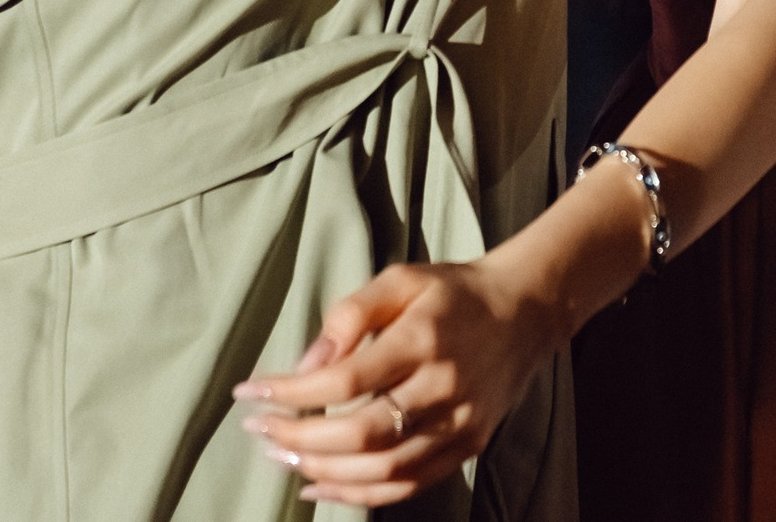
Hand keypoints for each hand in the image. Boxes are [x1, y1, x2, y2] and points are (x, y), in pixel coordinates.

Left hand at [233, 259, 563, 507]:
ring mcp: (459, 423)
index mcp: (422, 338)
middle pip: (361, 432)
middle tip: (259, 430)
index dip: (292, 392)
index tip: (251, 392)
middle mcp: (443, 386)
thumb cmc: (453, 293)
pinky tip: (321, 486)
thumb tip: (308, 363)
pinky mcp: (467, 447)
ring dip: (323, 470)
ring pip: (383, 468)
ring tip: (282, 457)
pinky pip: (408, 484)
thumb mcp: (401, 280)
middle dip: (299, 438)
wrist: (525, 312)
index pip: (346, 379)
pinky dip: (360, 495)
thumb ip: (351, 314)